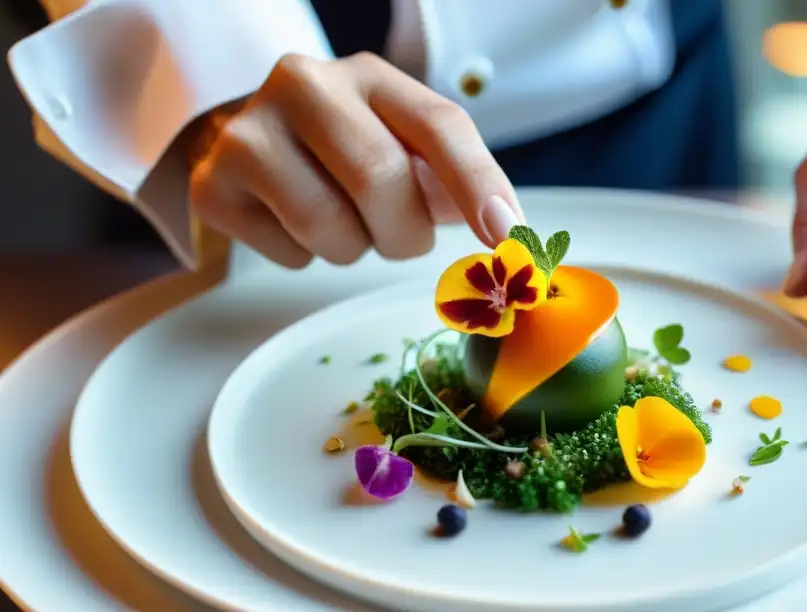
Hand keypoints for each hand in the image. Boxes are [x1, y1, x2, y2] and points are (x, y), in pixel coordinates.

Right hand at [188, 53, 522, 268]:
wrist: (240, 138)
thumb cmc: (338, 148)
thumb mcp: (396, 142)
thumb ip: (446, 177)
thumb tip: (503, 229)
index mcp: (368, 75)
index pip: (438, 125)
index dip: (478, 184)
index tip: (509, 237)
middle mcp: (304, 85)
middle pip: (381, 181)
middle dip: (404, 232)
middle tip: (397, 235)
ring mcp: (250, 133)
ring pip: (330, 228)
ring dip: (353, 248)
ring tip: (339, 219)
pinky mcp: (214, 185)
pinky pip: (290, 253)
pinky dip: (305, 256)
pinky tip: (292, 221)